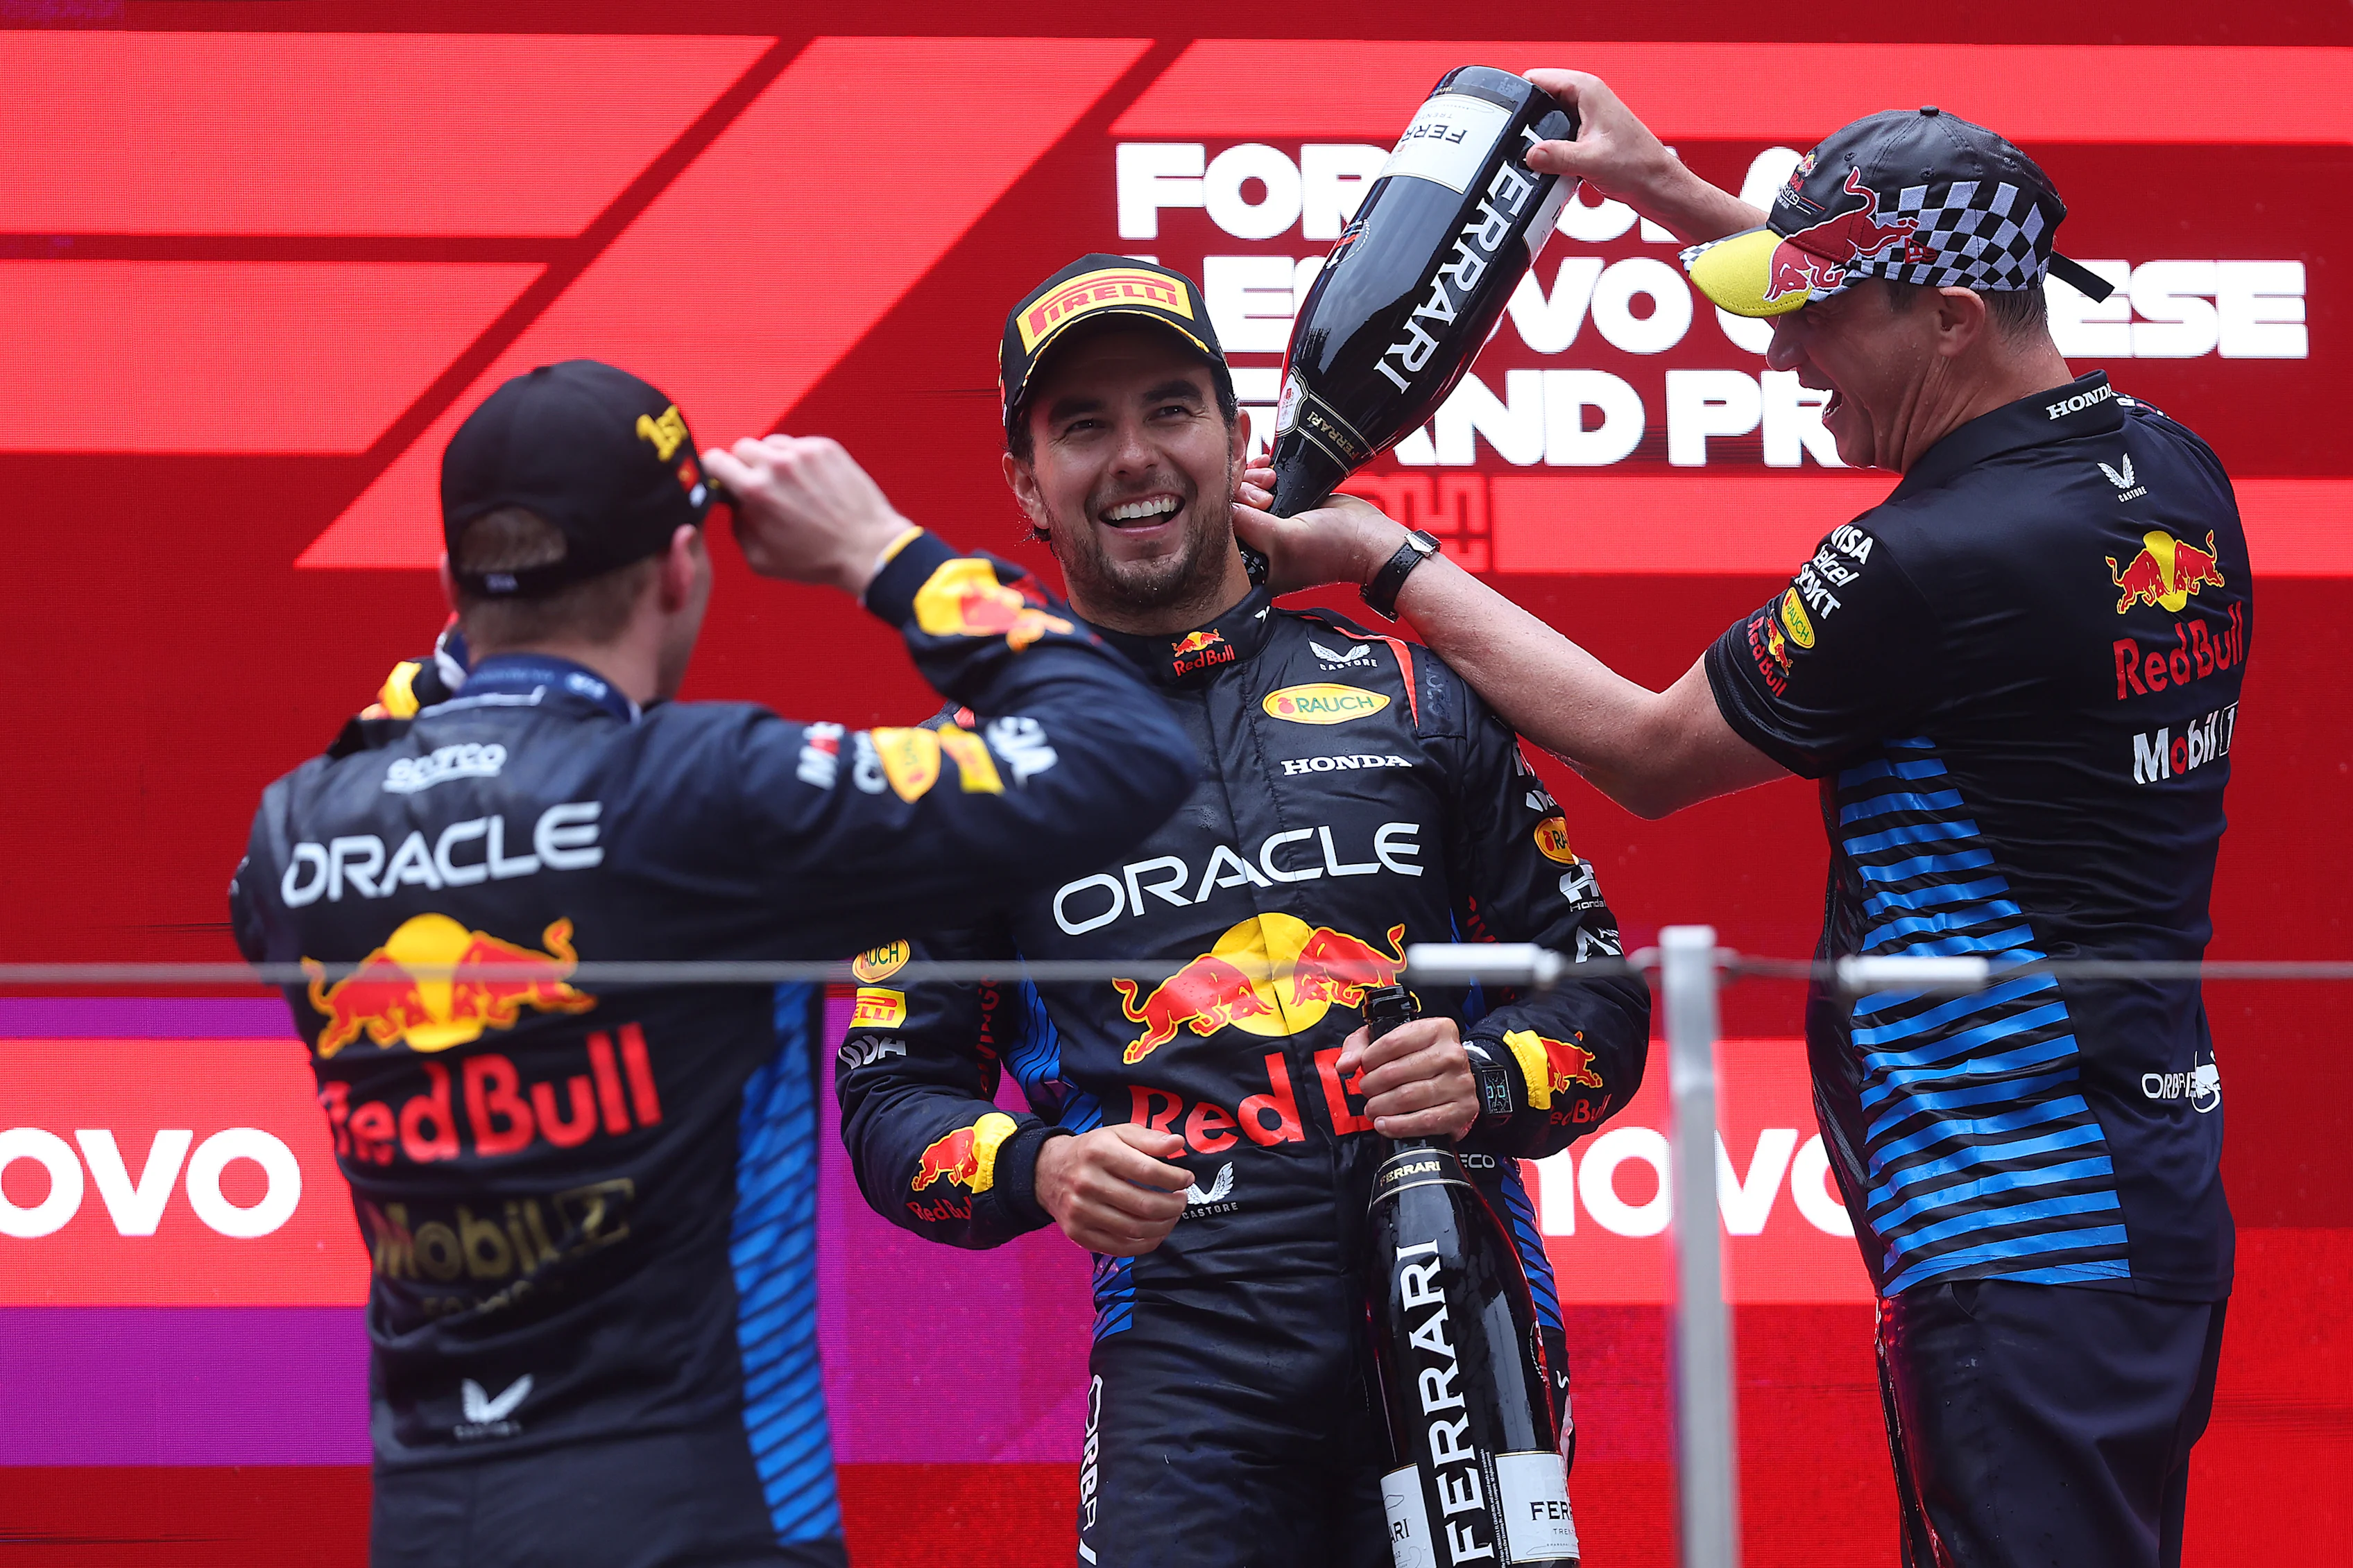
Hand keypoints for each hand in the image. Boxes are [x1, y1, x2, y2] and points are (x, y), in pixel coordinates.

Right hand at [701, 434, 914, 596]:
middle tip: (758, 487)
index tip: (720, 479)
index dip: (713, 470)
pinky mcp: (826, 447)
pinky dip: (798, 460)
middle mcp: (777, 465)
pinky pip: (799, 445)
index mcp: (755, 491)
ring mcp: (804, 452)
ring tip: (789, 487)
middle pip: (741, 448)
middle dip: (743, 466)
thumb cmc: (816, 560)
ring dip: (771, 460)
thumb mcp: (760, 558)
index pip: (714, 460)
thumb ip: (737, 526)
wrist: (867, 548)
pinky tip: (811, 484)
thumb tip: (731, 504)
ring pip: (770, 444)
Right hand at [1034, 1125, 1192, 1256]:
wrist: (1046, 1172)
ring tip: (1172, 1216)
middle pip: (1144, 1204)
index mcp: (1099, 1152)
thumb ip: (1149, 1138)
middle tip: (1182, 1201)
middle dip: (1173, 1206)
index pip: (1148, 1170)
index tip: (1186, 1179)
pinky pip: (1120, 1247)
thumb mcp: (1117, 1134)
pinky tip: (1155, 1232)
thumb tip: (1178, 1144)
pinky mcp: (1078, 1233)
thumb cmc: (1091, 1152)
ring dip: (1164, 1226)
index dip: (1175, 1178)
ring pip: (1135, 1229)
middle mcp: (1087, 1182)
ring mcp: (1081, 1211)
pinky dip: (1145, 1244)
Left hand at [1232, 466, 1406, 594]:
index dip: (1226, 506)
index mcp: (1252, 567)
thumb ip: (1252, 525)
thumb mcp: (1287, 540)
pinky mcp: (1283, 507)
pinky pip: (1260, 487)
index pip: (1223, 532)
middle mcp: (1257, 548)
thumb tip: (1224, 506)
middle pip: (1230, 510)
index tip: (1240, 491)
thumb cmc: (1335, 550)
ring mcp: (1269, 527)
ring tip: (1272, 478)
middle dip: (1242, 489)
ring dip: (1253, 478)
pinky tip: (1267, 466)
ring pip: (1243, 494)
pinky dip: (1260, 472)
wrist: (1370, 538)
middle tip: (1265, 490)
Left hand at [1334, 1016, 1477, 1140]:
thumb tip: (1344, 1064)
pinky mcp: (1463, 1109)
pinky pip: (1426, 1120)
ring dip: (1382, 1107)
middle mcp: (1452, 1054)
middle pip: (1397, 1072)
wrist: (1455, 1081)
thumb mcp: (1391, 1040)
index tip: (1363, 1067)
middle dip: (1372, 1085)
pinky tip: (1385, 1125)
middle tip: (1366, 1091)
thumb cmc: (1419, 1059)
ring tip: (1372, 1109)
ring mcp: (1460, 1082)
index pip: (1393, 1042)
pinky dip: (1399, 1126)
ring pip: (1409, 1097)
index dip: (1370, 1058)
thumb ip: (1361, 1045)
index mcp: (1437, 1029)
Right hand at [1520, 70, 1758, 242]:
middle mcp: (1585, 97)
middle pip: (1537, 101)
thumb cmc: (1637, 167)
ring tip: (1530, 160)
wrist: (1657, 186)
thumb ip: (1555, 156)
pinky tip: (1546, 168)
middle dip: (1526, 122)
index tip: (1506, 121)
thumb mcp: (1589, 161)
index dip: (1519, 97)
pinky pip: (1555, 137)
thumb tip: (1527, 155)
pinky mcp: (1585, 135)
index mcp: (1586, 90)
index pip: (1537, 79)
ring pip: (1545, 121)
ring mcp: (1584, 116)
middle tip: (1515, 147)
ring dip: (1537, 139)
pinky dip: (1548, 150)